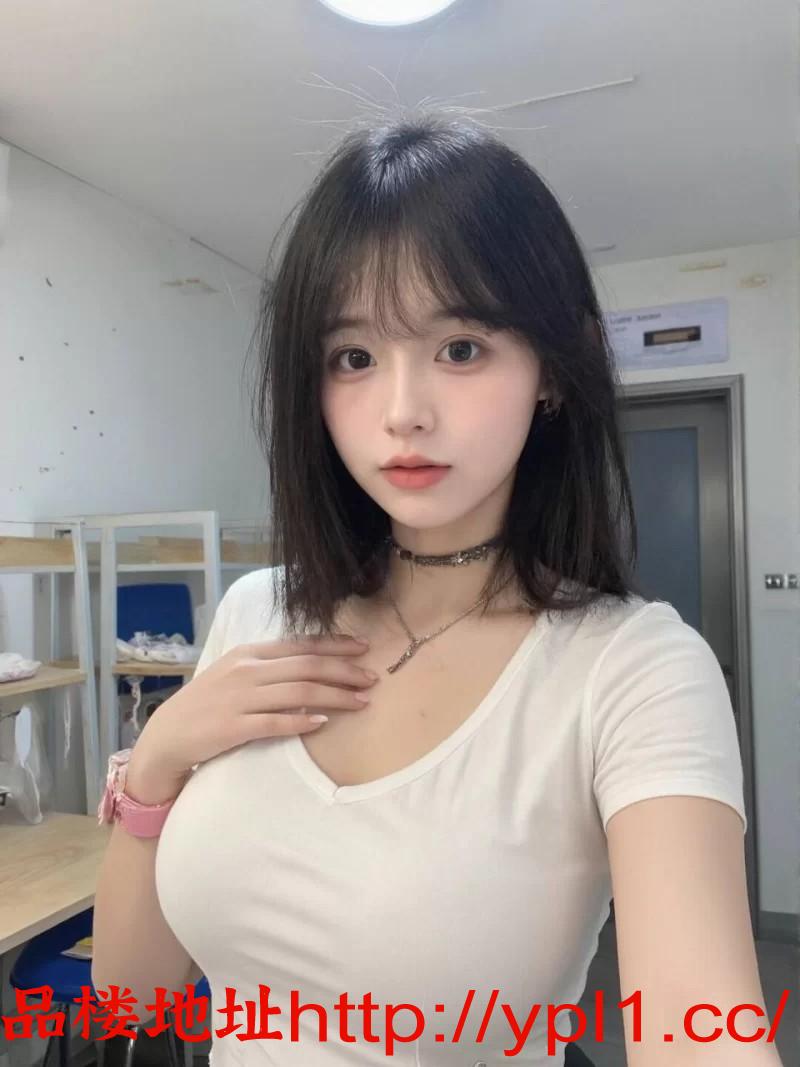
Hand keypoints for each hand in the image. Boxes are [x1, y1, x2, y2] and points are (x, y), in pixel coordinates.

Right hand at [125, 635, 375, 799]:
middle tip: (373, 678)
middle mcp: (246, 671)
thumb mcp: (234, 674)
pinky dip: (301, 721)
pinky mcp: (233, 727)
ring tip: (361, 702)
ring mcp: (239, 698)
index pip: (300, 645)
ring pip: (298, 692)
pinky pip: (274, 722)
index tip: (364, 648)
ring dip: (334, 696)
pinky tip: (323, 723)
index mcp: (248, 653)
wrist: (166, 736)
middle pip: (306, 667)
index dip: (335, 645)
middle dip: (344, 671)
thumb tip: (310, 666)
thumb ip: (268, 667)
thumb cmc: (207, 705)